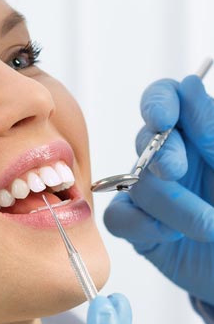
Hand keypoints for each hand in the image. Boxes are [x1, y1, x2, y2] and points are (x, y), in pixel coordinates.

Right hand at [103, 75, 213, 306]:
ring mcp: (156, 195)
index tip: (163, 119)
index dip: (158, 102)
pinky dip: (141, 225)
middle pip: (146, 139)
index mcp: (203, 136)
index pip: (168, 99)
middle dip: (161, 154)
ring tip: (209, 227)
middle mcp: (176, 160)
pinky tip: (168, 236)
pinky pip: (119, 217)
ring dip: (173, 206)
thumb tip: (189, 87)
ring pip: (136, 183)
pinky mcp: (142, 229)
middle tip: (177, 172)